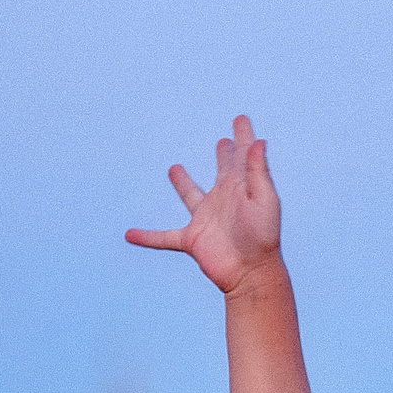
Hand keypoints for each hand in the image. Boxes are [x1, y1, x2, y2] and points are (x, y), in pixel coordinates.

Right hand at [124, 114, 284, 295]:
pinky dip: (147, 237)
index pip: (243, 155)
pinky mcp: (192, 239)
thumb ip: (258, 170)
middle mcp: (224, 199)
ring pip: (191, 195)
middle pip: (223, 170)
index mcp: (241, 187)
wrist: (251, 273)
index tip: (241, 119)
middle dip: (224, 154)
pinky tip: (129, 235)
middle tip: (224, 141)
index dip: (243, 136)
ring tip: (174, 168)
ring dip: (182, 183)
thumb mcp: (263, 199)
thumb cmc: (262, 237)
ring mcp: (206, 218)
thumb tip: (259, 141)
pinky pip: (164, 237)